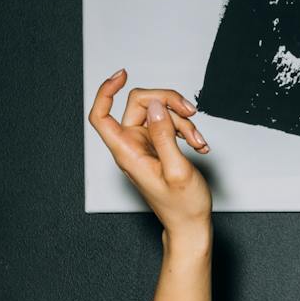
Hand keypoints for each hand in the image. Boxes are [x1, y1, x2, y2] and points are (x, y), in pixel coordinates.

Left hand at [88, 71, 211, 235]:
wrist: (190, 225)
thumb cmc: (182, 206)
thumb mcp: (177, 170)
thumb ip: (164, 136)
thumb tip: (154, 106)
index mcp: (127, 152)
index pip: (101, 115)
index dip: (106, 91)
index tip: (123, 75)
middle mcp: (131, 145)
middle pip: (140, 104)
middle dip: (168, 103)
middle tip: (191, 113)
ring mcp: (144, 145)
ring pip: (158, 112)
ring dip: (183, 122)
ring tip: (198, 141)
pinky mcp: (157, 146)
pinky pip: (168, 125)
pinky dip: (185, 130)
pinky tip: (198, 145)